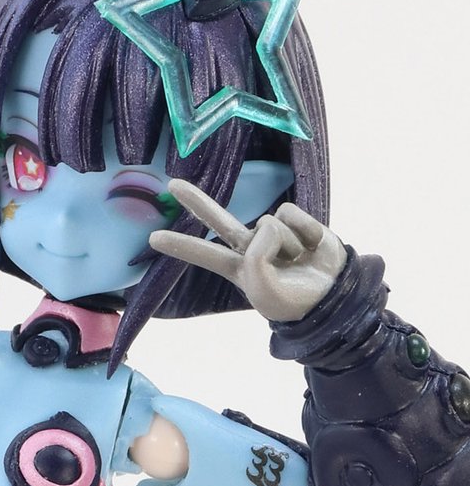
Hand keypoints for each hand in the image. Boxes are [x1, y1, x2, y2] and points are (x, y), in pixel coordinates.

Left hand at [150, 179, 347, 321]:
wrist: (334, 297)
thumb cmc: (295, 300)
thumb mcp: (265, 289)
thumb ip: (256, 258)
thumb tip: (266, 223)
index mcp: (238, 268)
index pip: (203, 255)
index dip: (180, 246)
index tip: (153, 238)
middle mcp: (252, 247)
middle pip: (219, 220)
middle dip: (196, 202)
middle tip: (172, 185)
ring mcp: (273, 233)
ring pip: (270, 224)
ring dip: (287, 245)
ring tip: (299, 261)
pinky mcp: (297, 221)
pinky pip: (292, 215)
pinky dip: (305, 233)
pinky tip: (312, 247)